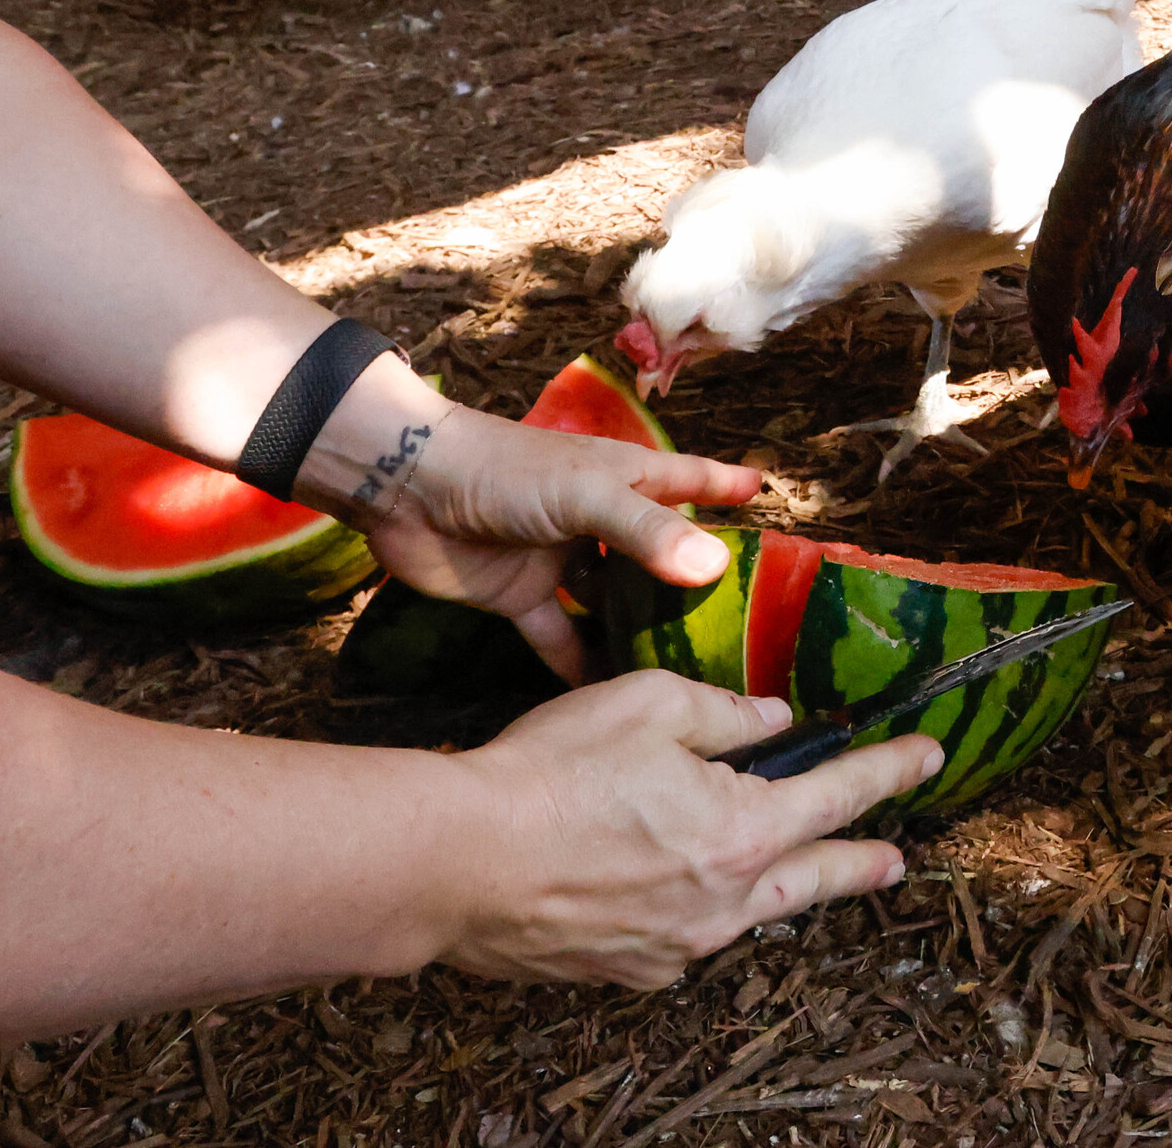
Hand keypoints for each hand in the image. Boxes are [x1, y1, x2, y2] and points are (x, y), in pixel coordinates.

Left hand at [332, 386, 762, 678]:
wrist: (406, 488)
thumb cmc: (504, 472)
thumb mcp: (585, 494)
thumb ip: (646, 532)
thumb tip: (713, 568)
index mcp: (621, 477)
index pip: (688, 479)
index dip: (725, 485)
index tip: (764, 495)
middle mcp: (598, 519)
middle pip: (656, 550)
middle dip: (693, 579)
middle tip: (743, 621)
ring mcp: (561, 561)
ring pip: (614, 601)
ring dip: (641, 630)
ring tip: (688, 672)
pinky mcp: (523, 598)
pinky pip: (562, 638)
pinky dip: (581, 666)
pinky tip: (610, 699)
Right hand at [443, 673, 939, 988]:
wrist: (458, 860)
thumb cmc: (550, 772)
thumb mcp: (649, 704)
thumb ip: (724, 714)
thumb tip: (771, 721)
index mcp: (743, 831)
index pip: (839, 797)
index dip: (886, 772)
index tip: (925, 757)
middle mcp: (723, 903)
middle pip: (815, 879)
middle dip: (862, 864)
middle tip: (895, 862)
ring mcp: (674, 947)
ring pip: (749, 916)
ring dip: (779, 894)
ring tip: (796, 880)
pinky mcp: (625, 971)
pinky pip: (682, 941)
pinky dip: (698, 916)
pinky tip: (684, 901)